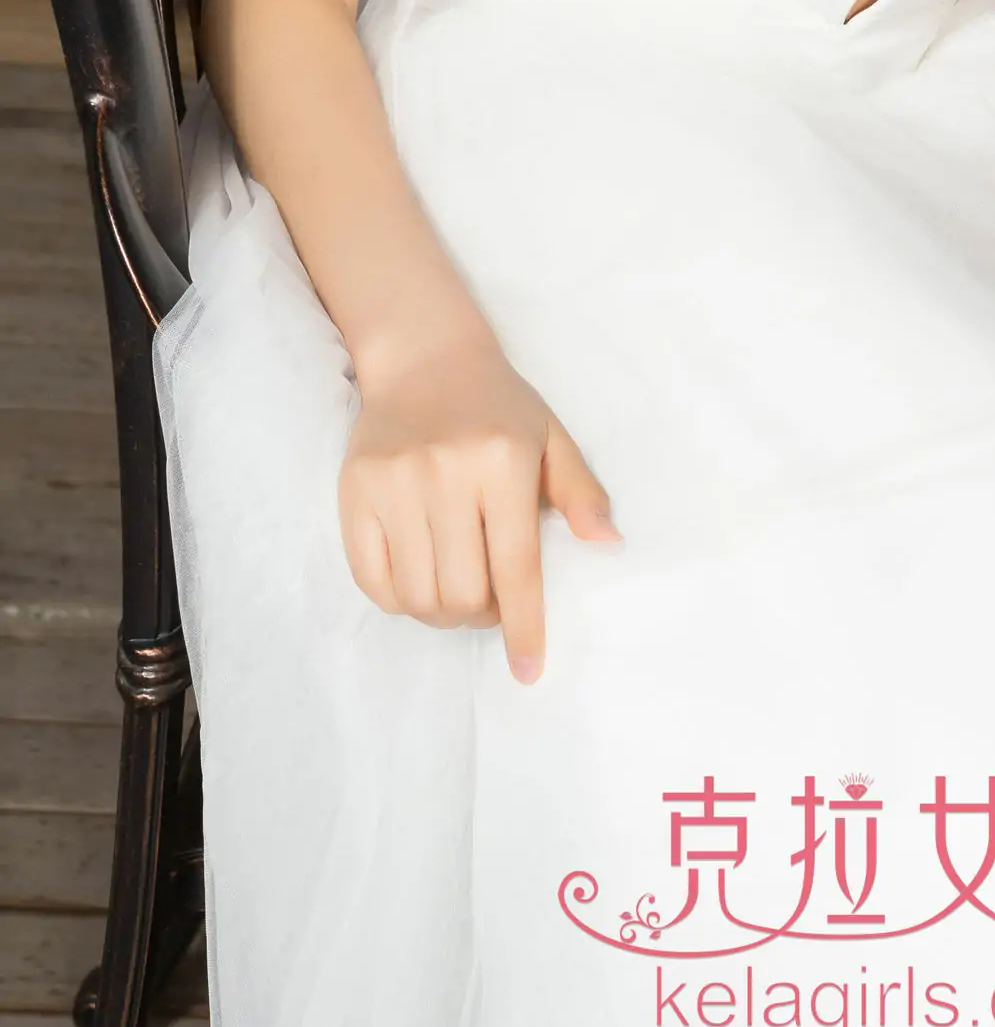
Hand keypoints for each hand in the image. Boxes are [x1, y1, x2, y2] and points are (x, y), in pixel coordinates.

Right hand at [339, 335, 621, 684]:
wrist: (424, 356)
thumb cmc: (498, 404)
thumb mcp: (551, 436)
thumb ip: (580, 492)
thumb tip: (608, 544)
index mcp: (503, 461)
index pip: (516, 568)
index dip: (524, 627)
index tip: (528, 670)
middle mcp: (446, 473)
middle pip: (464, 593)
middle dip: (483, 617)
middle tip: (491, 600)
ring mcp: (394, 483)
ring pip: (417, 596)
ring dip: (442, 613)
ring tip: (457, 589)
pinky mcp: (353, 491)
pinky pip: (372, 580)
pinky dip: (399, 599)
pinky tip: (419, 580)